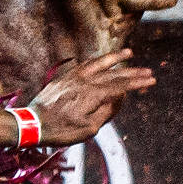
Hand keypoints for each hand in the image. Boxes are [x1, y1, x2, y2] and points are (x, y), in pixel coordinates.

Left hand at [27, 49, 152, 145]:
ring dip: (115, 58)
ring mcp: (74, 77)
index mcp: (93, 94)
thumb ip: (106, 111)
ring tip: (129, 52)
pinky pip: (85, 64)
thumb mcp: (88, 129)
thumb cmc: (61, 131)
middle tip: (148, 70)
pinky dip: (97, 61)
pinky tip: (102, 59)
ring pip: (99, 63)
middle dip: (133, 72)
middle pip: (113, 73)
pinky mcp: (65, 77)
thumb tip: (119, 97)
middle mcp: (85, 81)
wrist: (32, 124)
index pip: (121, 86)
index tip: (151, 80)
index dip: (137, 83)